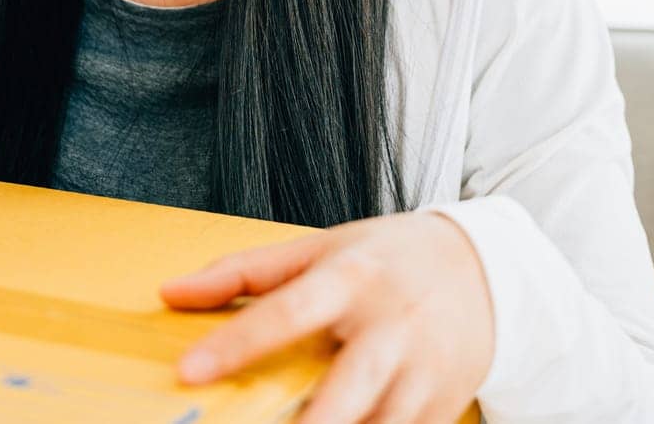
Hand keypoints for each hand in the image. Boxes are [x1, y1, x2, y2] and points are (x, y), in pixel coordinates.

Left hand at [160, 210, 492, 422]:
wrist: (484, 269)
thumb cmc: (386, 259)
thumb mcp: (319, 248)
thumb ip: (243, 272)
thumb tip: (170, 293)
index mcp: (353, 276)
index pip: (288, 310)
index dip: (238, 342)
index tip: (189, 370)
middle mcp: (392, 324)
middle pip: (349, 384)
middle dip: (313, 423)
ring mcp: (423, 370)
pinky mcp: (443, 406)